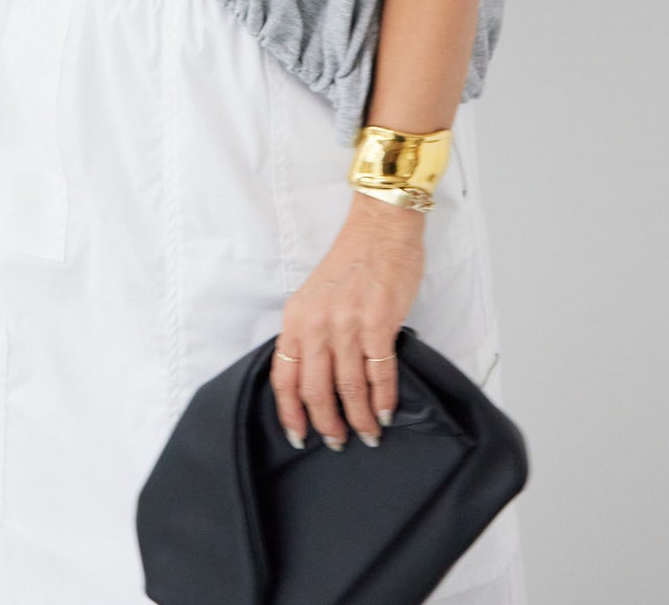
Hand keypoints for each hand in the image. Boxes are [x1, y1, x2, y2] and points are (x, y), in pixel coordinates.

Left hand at [270, 190, 424, 450]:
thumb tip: (316, 378)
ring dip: (359, 418)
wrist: (381, 226)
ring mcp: (348, 324)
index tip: (299, 436)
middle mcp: (317, 323)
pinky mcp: (379, 323)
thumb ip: (311, 333)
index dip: (290, 413)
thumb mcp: (315, 295)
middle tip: (338, 442)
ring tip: (367, 433)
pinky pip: (378, 374)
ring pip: (348, 388)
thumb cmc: (352, 260)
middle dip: (327, 424)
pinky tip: (385, 412)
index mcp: (296, 317)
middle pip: (315, 391)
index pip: (284, 377)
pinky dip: (382, 400)